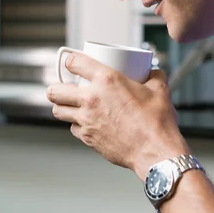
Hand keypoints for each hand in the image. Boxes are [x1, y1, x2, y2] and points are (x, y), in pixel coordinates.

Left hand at [47, 52, 189, 177]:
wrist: (155, 151)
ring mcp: (86, 120)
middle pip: (55, 90)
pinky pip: (72, 129)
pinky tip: (86, 123)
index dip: (71, 60)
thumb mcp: (159, 90)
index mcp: (106, 81)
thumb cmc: (156, 123)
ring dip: (62, 106)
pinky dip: (76, 125)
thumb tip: (153, 73)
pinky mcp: (87, 138)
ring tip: (69, 105)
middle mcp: (91, 99)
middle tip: (64, 88)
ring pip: (58, 111)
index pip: (75, 62)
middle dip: (57, 87)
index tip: (72, 63)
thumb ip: (154, 76)